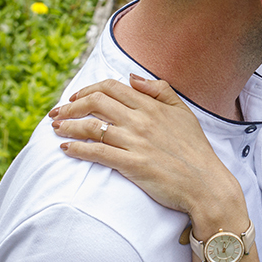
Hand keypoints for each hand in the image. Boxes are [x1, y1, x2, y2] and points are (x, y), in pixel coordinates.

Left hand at [50, 74, 245, 222]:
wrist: (206, 184)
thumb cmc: (195, 150)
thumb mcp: (183, 112)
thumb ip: (160, 90)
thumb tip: (132, 77)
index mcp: (152, 106)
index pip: (111, 87)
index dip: (88, 89)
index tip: (74, 97)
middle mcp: (141, 120)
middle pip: (95, 102)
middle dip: (70, 105)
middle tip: (57, 112)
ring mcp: (136, 142)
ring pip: (92, 126)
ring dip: (68, 126)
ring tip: (55, 129)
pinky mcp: (132, 165)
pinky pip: (97, 153)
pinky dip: (77, 149)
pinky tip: (65, 149)